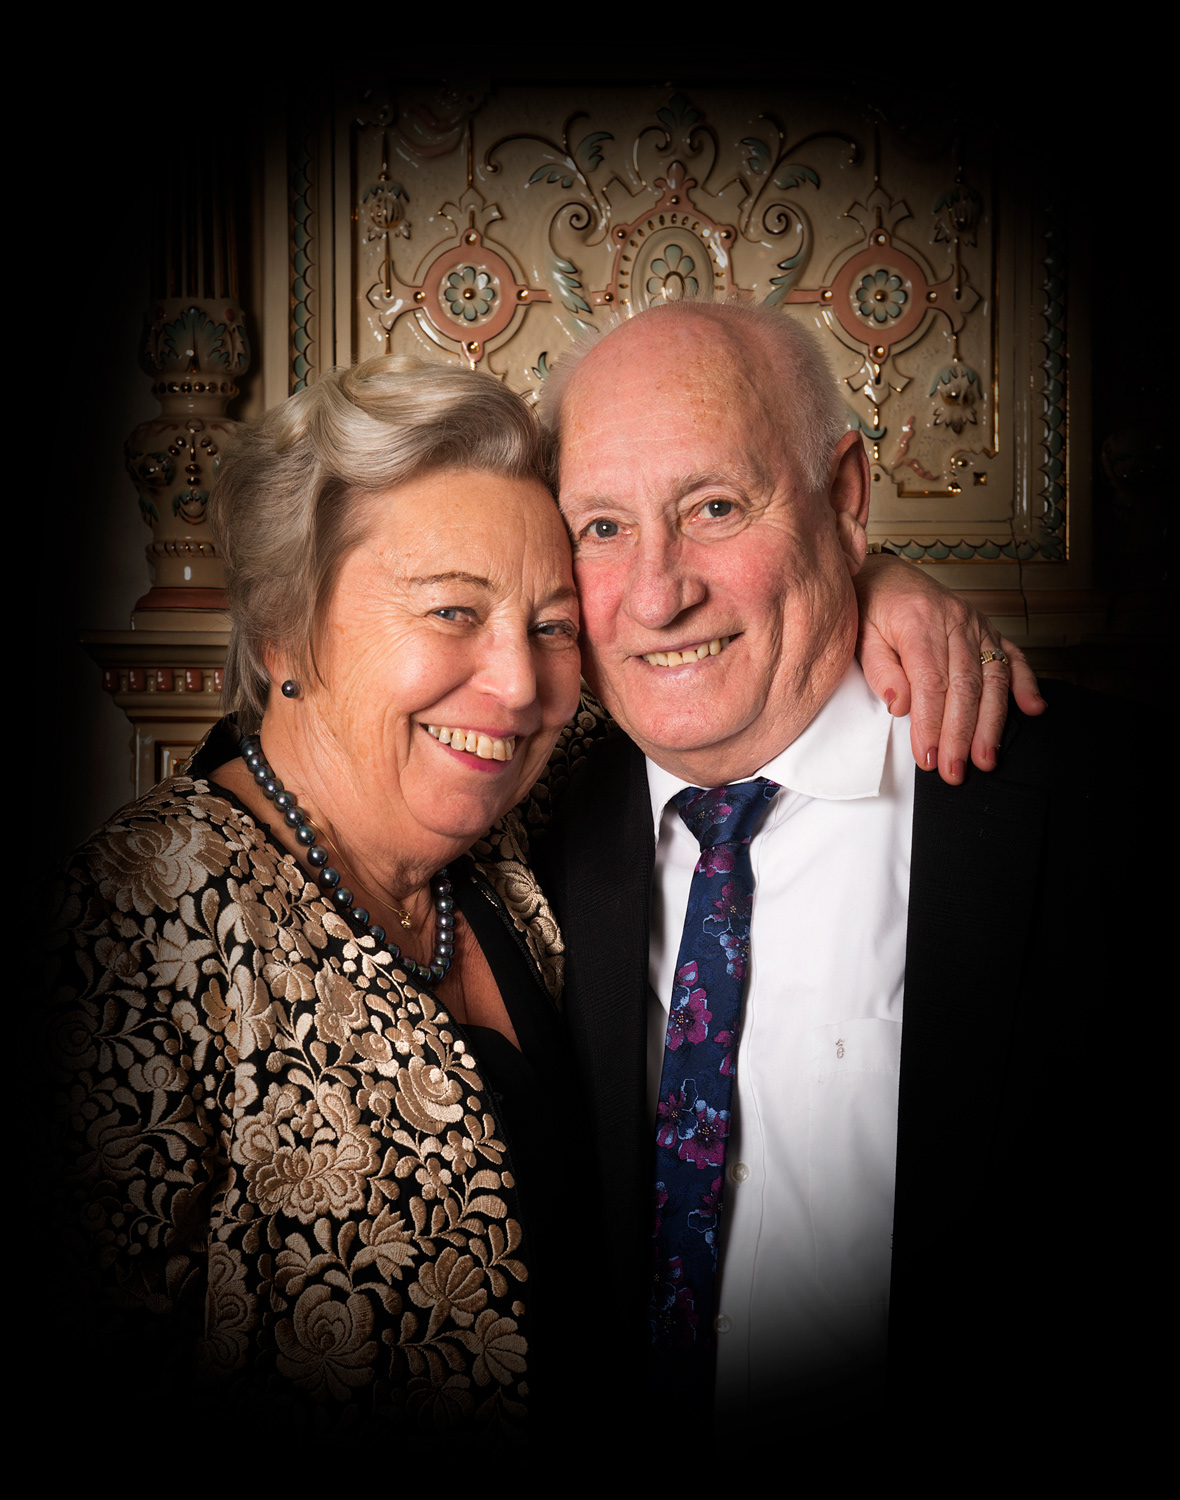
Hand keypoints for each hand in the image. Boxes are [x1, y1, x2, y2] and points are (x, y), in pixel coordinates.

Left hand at [853, 553, 1044, 783]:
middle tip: (955, 770)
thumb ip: (879, 669)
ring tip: (986, 757)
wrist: (887, 575)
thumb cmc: (871, 608)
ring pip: (991, 678)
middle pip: (964, 685)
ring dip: (992, 722)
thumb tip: (899, 704)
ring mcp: (976, 625)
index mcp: (917, 620)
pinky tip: (1033, 709)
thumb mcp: (860, 635)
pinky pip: (1013, 657)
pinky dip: (1026, 683)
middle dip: (961, 734)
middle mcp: (953, 621)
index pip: (930, 681)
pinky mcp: (988, 630)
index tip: (928, 756)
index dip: (931, 723)